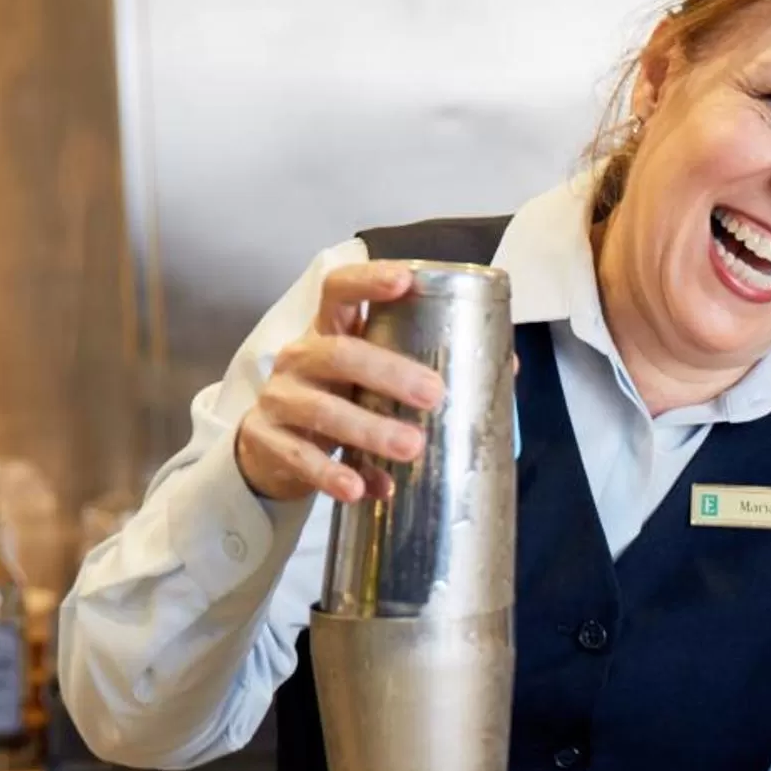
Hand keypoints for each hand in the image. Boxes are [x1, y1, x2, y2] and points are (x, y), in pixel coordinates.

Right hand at [234, 261, 445, 505]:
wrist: (268, 449)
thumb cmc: (334, 400)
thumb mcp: (365, 380)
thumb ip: (415, 372)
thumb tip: (506, 369)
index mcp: (328, 331)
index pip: (339, 290)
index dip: (368, 281)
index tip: (405, 281)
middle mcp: (299, 358)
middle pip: (339, 354)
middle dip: (389, 372)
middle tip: (433, 394)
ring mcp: (278, 398)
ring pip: (322, 410)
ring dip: (369, 429)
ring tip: (412, 448)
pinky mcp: (264, 440)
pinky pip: (301, 458)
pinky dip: (333, 475)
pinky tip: (362, 489)